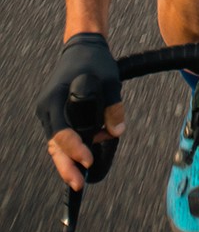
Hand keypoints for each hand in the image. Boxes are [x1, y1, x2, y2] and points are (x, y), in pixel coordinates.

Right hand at [37, 33, 124, 190]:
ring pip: (57, 144)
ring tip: (85, 175)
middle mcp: (48, 109)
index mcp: (55, 99)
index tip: (88, 160)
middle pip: (54, 145)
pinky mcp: (57, 115)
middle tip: (79, 185)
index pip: (61, 133)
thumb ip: (114, 105)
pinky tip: (90, 150)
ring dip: (71, 158)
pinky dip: (75, 146)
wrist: (83, 47)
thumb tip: (117, 131)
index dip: (75, 149)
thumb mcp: (110, 80)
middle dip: (66, 167)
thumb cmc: (95, 61)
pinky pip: (63, 136)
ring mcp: (51, 113)